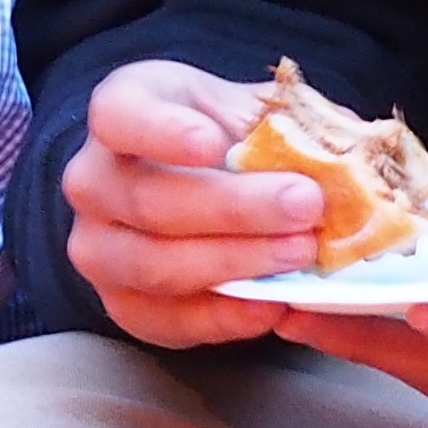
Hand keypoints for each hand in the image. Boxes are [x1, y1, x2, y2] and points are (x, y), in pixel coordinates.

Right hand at [62, 59, 329, 347]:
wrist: (196, 185)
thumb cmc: (229, 138)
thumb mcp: (252, 109)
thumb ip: (287, 125)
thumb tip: (336, 157)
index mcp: (121, 110)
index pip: (117, 115)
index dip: (161, 131)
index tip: (213, 143)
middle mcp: (91, 179)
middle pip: (147, 199)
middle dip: (232, 208)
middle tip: (304, 205)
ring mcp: (97, 246)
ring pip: (154, 265)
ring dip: (234, 262)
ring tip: (299, 253)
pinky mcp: (120, 303)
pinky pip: (166, 319)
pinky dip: (224, 316)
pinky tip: (273, 302)